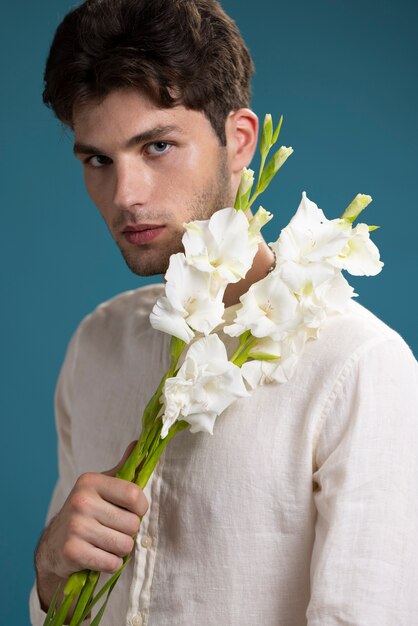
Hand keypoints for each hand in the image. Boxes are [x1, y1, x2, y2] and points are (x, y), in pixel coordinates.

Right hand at [35, 443, 147, 609]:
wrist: (54, 545)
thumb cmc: (87, 512)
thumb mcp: (102, 487)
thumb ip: (123, 469)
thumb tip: (139, 444)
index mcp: (91, 481)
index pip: (134, 495)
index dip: (141, 508)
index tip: (133, 512)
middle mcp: (81, 501)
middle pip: (132, 523)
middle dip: (129, 532)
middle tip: (115, 530)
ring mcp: (75, 526)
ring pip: (125, 545)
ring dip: (121, 549)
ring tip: (108, 543)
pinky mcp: (72, 552)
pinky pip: (112, 562)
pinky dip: (111, 563)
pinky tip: (99, 555)